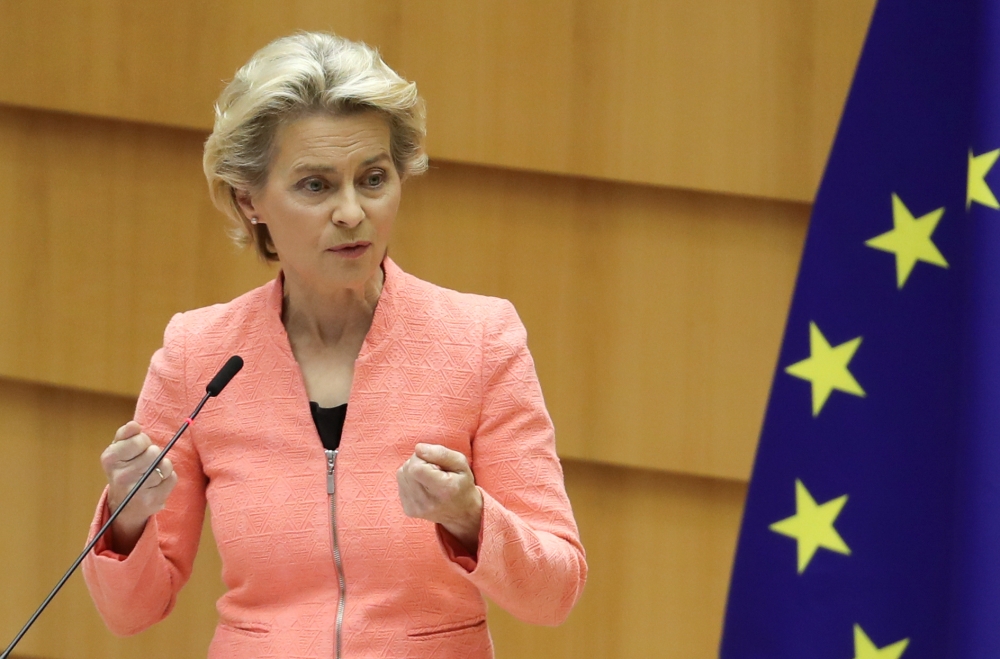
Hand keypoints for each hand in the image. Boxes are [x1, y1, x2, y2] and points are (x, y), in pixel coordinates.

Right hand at [99, 421, 177, 553]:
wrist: (124, 506)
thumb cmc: (124, 470)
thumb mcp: (118, 450)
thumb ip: (125, 434)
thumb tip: (134, 425)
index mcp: (110, 459)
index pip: (139, 440)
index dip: (143, 441)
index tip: (138, 448)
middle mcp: (120, 476)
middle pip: (154, 452)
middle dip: (154, 453)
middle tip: (146, 461)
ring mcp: (136, 490)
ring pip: (165, 465)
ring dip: (163, 466)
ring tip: (152, 472)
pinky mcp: (152, 501)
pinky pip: (172, 478)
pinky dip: (168, 478)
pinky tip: (157, 483)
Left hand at [397, 443, 483, 553]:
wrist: (461, 513)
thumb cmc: (461, 484)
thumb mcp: (460, 463)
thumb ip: (440, 453)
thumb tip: (417, 448)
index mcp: (443, 490)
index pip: (416, 467)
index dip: (422, 458)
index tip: (434, 463)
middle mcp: (427, 502)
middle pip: (408, 469)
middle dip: (418, 462)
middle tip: (433, 469)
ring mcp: (416, 508)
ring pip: (402, 474)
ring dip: (413, 470)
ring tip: (428, 477)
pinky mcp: (409, 510)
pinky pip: (401, 483)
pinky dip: (410, 479)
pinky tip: (423, 485)